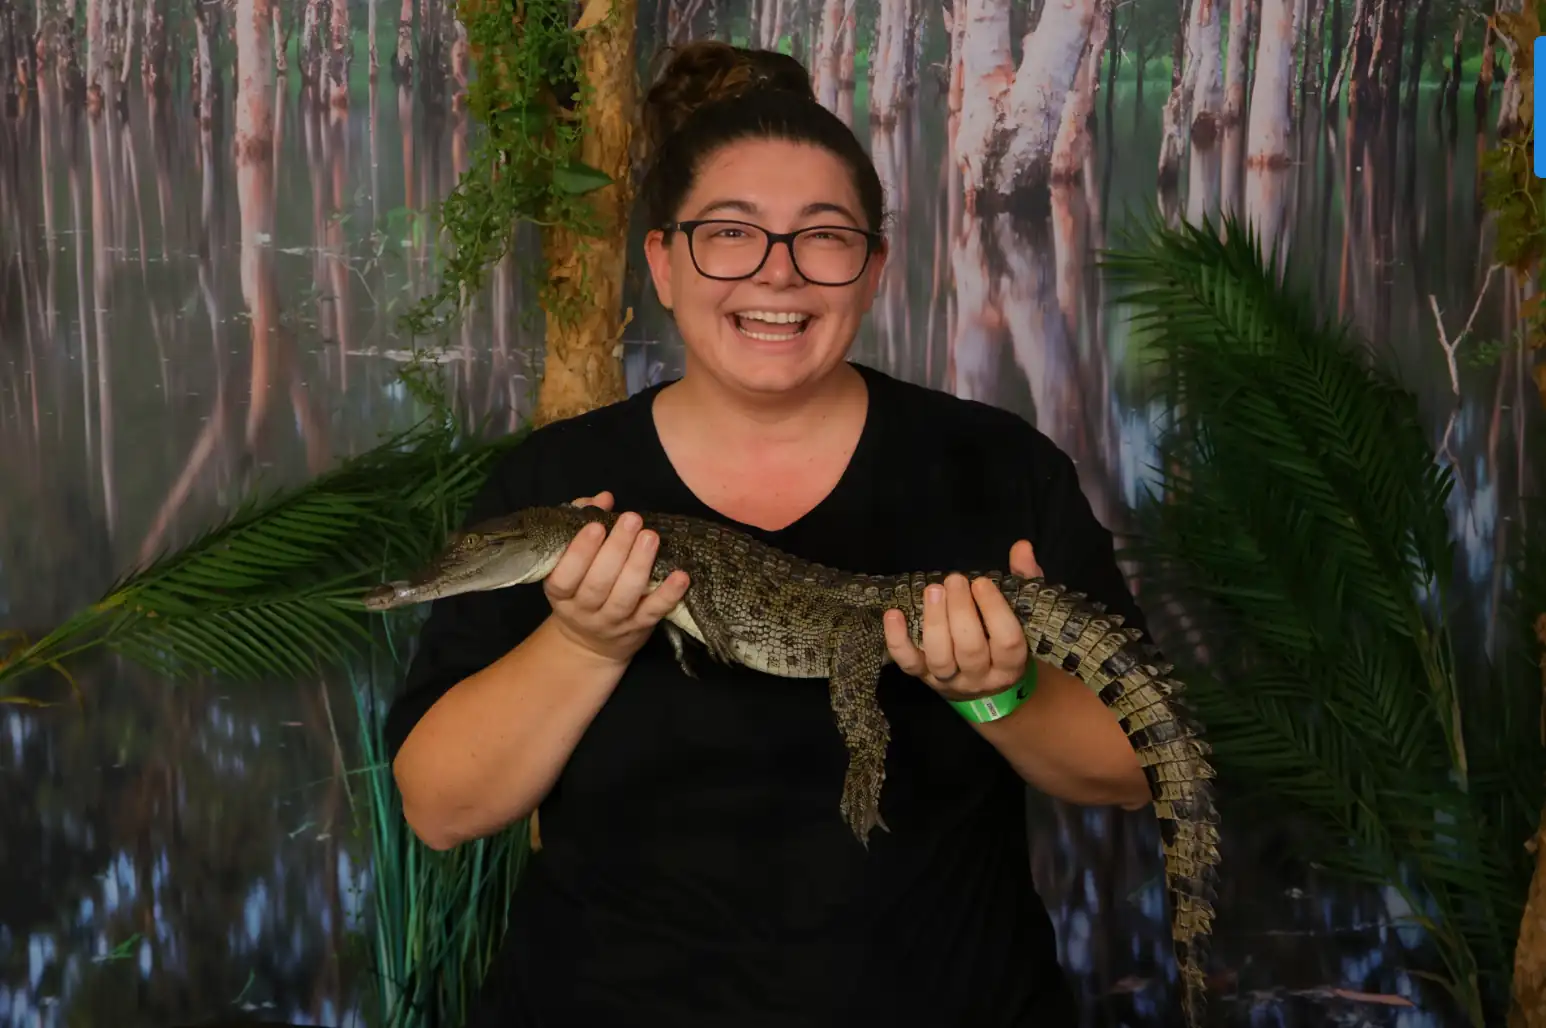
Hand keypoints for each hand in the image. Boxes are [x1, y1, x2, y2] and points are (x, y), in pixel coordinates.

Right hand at [542, 491, 690, 665]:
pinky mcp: (638, 628)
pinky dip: (668, 594)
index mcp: (560, 592)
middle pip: (598, 583)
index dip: (579, 552)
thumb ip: (582, 522)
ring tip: (651, 537)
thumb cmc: (581, 586)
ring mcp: (612, 621)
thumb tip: (603, 499)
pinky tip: (680, 575)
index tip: (596, 526)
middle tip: (632, 520)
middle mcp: (583, 610)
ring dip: (639, 565)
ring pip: (624, 597)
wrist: (589, 642)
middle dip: (616, 549)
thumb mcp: (570, 560)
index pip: (565, 576)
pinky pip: (654, 612)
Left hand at [882, 540, 1042, 700]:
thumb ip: (1024, 580)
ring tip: (932, 590)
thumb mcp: (1021, 613)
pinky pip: (908, 663)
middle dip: (961, 611)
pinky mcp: (924, 678)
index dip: (994, 610)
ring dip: (935, 622)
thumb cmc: (1003, 640)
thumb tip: (1021, 547)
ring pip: (941, 658)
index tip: (981, 582)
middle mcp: (981, 677)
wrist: (986, 690)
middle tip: (954, 579)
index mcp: (1011, 663)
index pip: (1007, 641)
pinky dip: (898, 640)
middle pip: (970, 649)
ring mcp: (950, 680)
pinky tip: (894, 614)